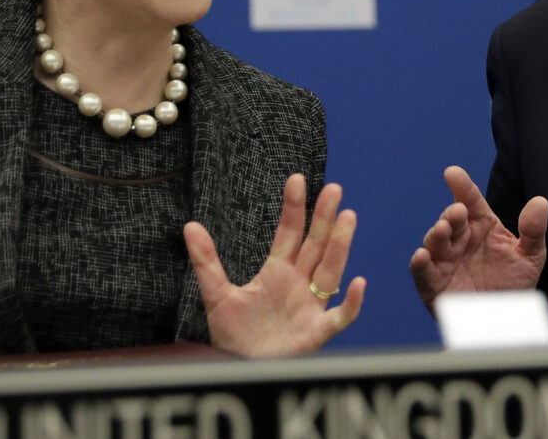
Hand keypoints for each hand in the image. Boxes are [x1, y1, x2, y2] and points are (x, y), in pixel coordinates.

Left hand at [186, 173, 364, 356]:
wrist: (238, 368)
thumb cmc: (234, 335)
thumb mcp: (216, 294)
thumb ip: (207, 261)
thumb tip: (189, 226)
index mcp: (278, 271)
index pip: (290, 233)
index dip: (294, 207)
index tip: (297, 179)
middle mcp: (299, 284)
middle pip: (316, 245)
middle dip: (324, 218)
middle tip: (334, 190)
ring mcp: (310, 306)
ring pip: (330, 271)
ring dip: (340, 246)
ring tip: (348, 218)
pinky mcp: (316, 332)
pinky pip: (339, 316)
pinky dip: (351, 302)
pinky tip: (357, 282)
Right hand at [409, 165, 547, 311]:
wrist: (505, 322)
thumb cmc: (515, 285)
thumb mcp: (530, 257)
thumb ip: (534, 230)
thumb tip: (540, 201)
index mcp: (481, 226)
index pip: (470, 200)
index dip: (461, 186)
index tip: (452, 173)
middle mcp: (460, 240)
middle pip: (451, 219)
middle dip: (451, 214)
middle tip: (458, 213)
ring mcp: (445, 261)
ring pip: (434, 241)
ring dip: (435, 234)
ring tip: (443, 230)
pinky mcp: (434, 285)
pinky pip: (423, 272)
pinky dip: (419, 264)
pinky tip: (422, 255)